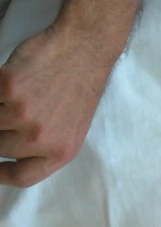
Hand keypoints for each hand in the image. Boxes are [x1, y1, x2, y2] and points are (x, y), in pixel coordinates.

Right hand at [0, 24, 112, 186]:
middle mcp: (41, 138)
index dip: (1, 175)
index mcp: (61, 151)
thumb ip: (46, 145)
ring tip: (18, 94)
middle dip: (1, 130)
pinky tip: (9, 81)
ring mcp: (23, 113)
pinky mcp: (8, 88)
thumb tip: (13, 153)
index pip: (22, 177)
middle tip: (13, 112)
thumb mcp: (73, 126)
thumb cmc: (79, 85)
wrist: (85, 49)